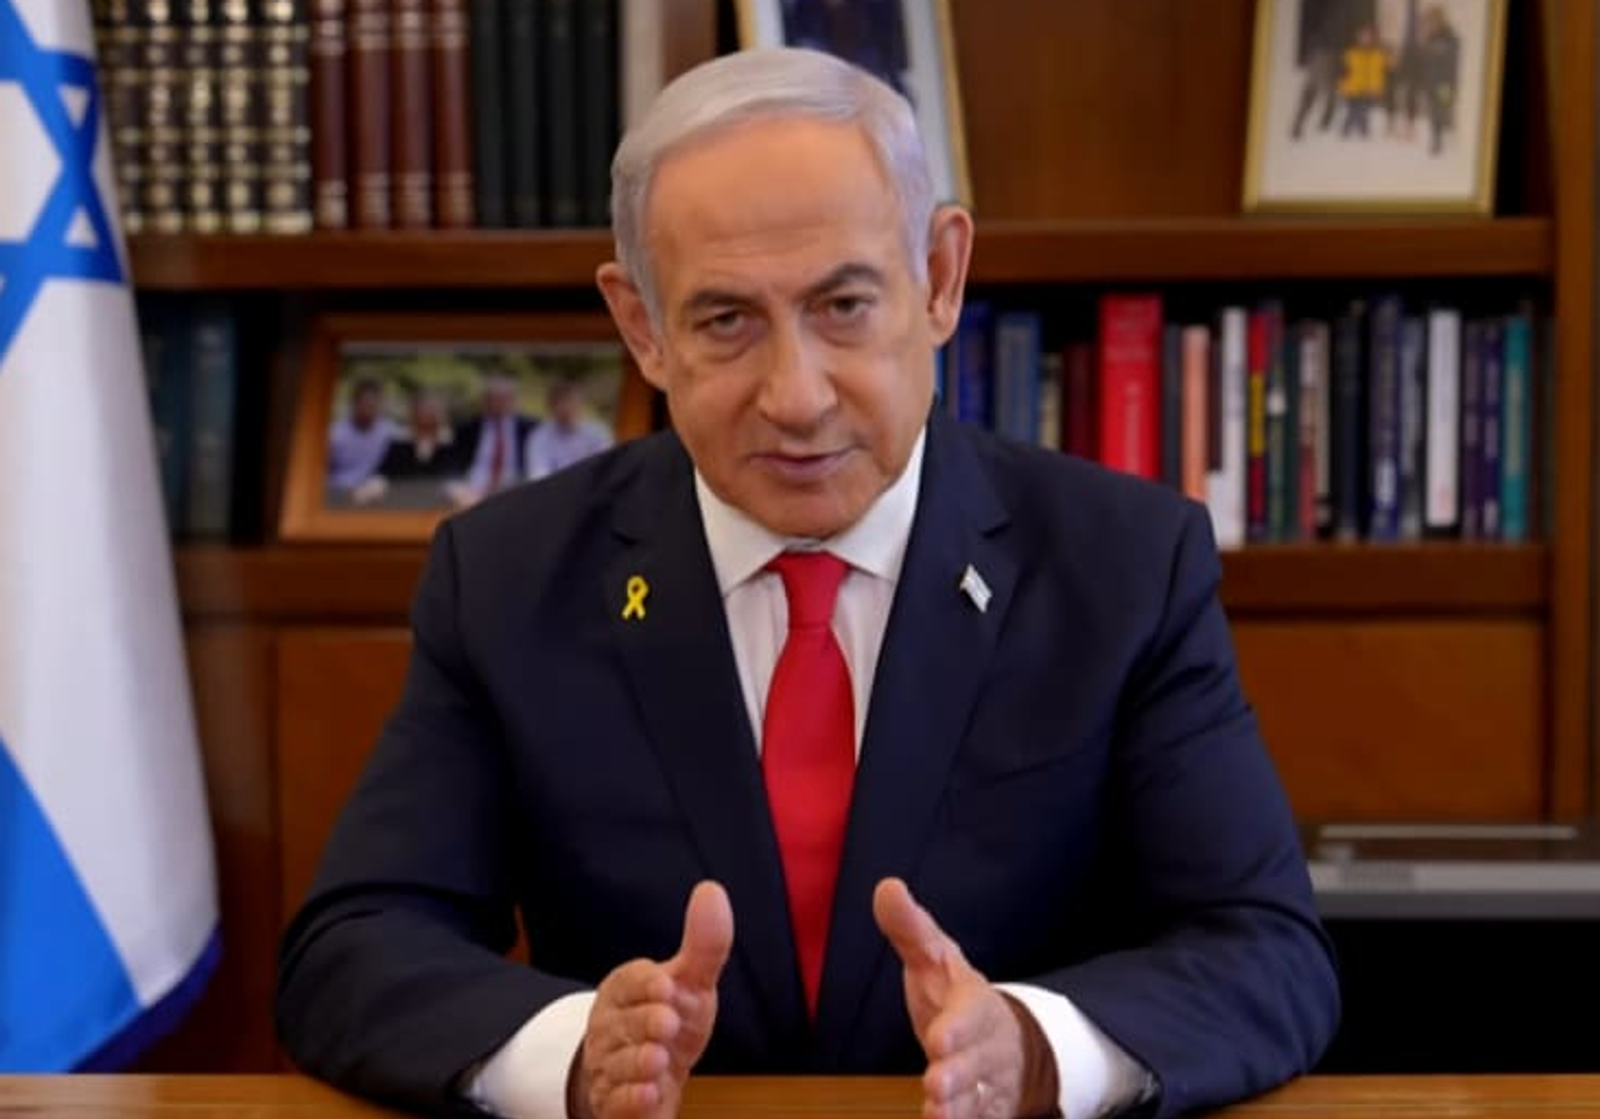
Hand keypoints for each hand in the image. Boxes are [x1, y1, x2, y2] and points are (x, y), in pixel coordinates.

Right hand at [572, 881, 733, 1118]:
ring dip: (636, 1063)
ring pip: (616, 1064)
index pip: (629, 980)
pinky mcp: (613, 1103)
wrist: (650, 1079)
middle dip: (644, 1024)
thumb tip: (712, 890)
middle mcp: (611, 1027)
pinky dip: (630, 1100)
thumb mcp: (691, 984)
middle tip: (668, 1023)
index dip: (646, 984)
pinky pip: (614, 1103)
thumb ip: (704, 944)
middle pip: (621, 1023)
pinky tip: (648, 1094)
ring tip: (657, 1060)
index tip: (667, 985)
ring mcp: (609, 1067)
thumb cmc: (669, 1023)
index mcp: (627, 990)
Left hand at [874, 878, 1053, 1118]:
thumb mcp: (934, 958)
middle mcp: (987, 1044)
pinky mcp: (985, 1109)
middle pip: (977, 1060)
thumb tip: (886, 887)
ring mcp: (988, 1080)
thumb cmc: (957, 997)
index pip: (972, 1012)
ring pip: (979, 1096)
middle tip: (935, 1083)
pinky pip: (979, 1118)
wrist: (1007, 1040)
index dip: (958, 1027)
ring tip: (936, 1112)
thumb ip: (910, 929)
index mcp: (975, 1003)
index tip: (938, 1039)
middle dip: (958, 1072)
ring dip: (959, 1107)